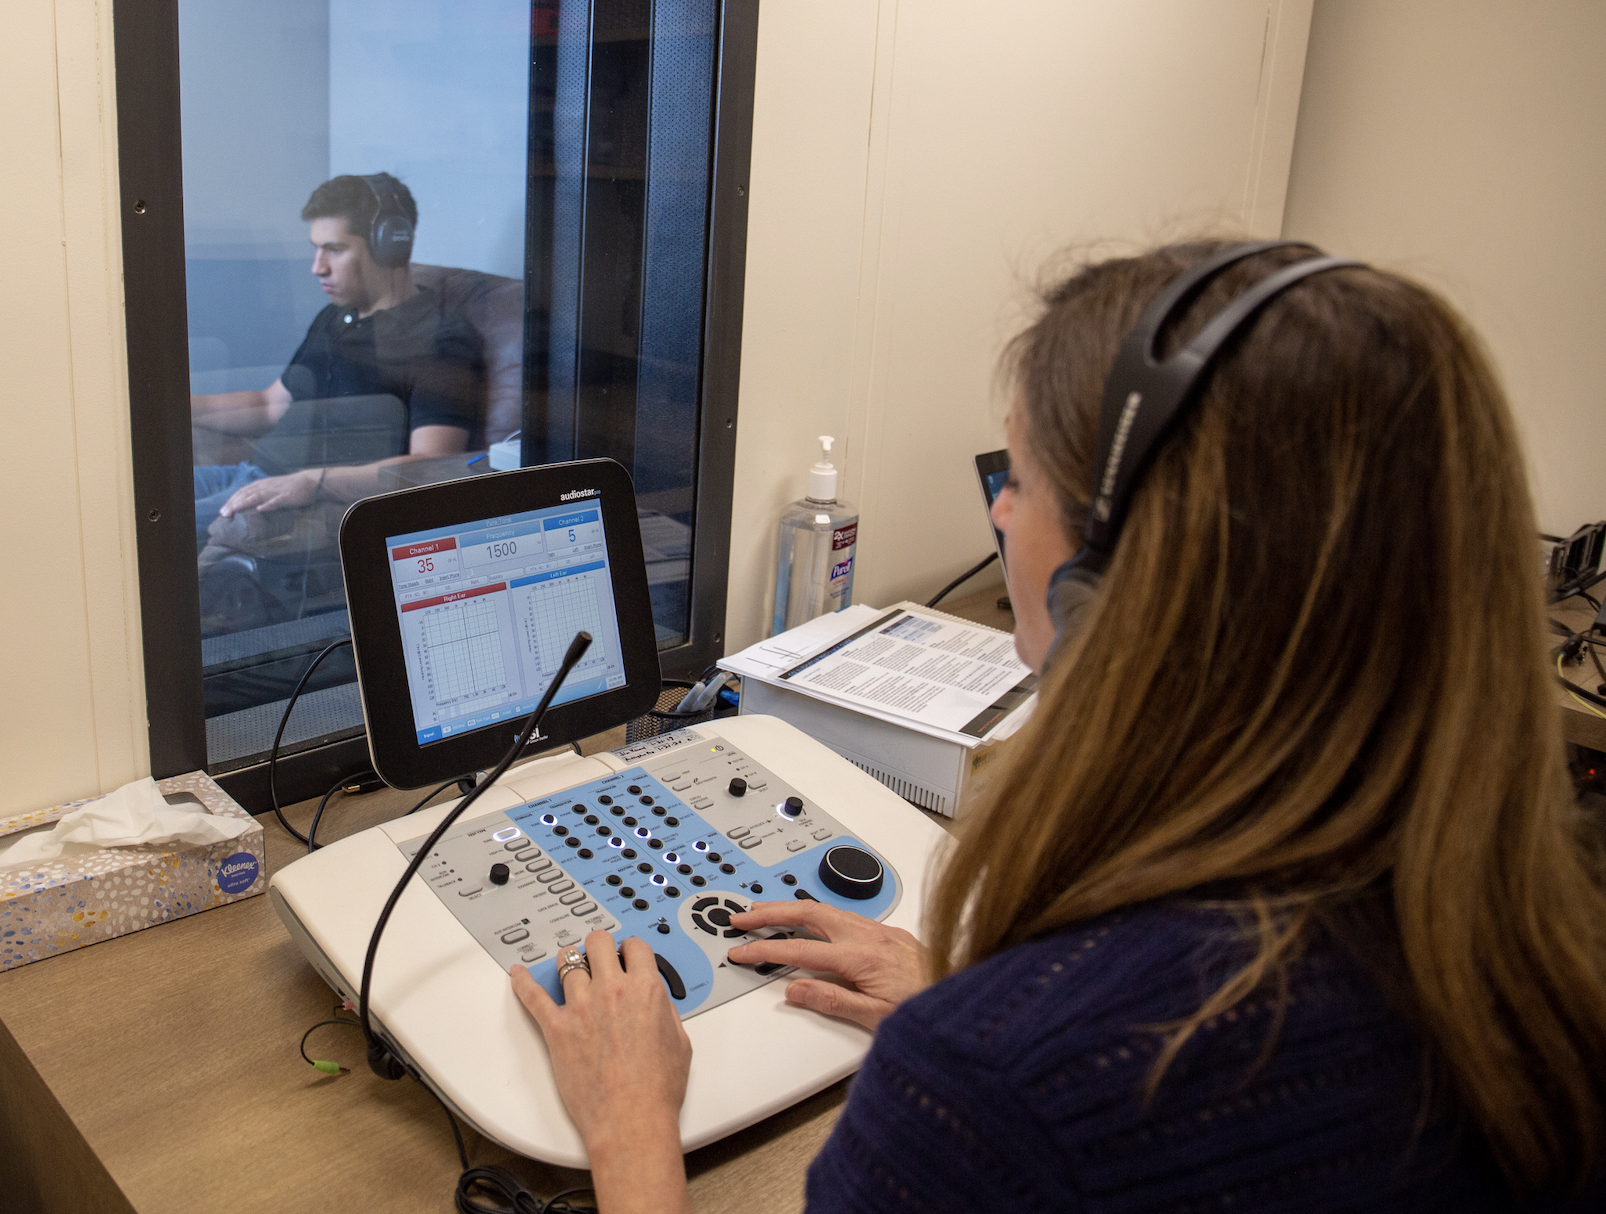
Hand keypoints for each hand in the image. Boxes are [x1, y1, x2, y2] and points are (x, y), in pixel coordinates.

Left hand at [218, 469, 318, 516]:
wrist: (309, 481)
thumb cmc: (290, 487)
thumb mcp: (272, 489)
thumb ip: (261, 494)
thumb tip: (249, 506)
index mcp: (261, 484)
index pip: (242, 491)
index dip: (231, 500)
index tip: (222, 510)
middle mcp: (266, 486)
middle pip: (246, 494)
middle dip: (233, 503)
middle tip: (223, 514)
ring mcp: (276, 491)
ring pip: (257, 496)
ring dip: (244, 503)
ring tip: (235, 510)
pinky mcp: (286, 496)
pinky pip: (276, 501)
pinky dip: (267, 505)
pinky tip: (260, 509)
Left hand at [511, 932, 691, 1150]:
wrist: (631, 1120)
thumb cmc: (656, 1090)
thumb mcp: (679, 1042)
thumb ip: (665, 1012)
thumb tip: (657, 1003)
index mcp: (645, 990)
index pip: (635, 946)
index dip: (631, 949)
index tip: (627, 954)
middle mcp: (612, 991)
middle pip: (597, 943)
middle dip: (599, 946)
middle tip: (598, 954)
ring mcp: (581, 1007)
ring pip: (566, 962)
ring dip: (569, 962)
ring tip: (568, 966)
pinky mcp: (557, 1028)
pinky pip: (532, 996)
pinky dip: (522, 983)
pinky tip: (518, 975)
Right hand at [727, 901, 927, 1030]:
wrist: (964, 995)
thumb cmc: (927, 1007)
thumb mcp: (876, 1018)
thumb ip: (832, 1001)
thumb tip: (794, 990)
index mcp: (861, 957)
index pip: (799, 949)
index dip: (764, 948)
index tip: (741, 949)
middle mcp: (870, 937)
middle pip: (808, 912)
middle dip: (771, 911)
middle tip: (743, 916)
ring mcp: (881, 931)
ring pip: (827, 909)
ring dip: (794, 908)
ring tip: (769, 911)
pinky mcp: (891, 934)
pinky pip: (845, 914)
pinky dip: (819, 912)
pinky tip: (814, 919)